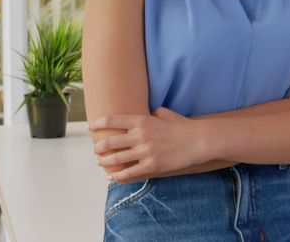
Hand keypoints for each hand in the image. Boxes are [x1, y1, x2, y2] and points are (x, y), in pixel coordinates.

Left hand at [90, 107, 206, 181]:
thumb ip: (151, 113)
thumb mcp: (165, 113)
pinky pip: (129, 173)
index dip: (98, 123)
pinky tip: (112, 177)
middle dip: (99, 147)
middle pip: (110, 142)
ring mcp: (145, 152)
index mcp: (143, 121)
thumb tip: (145, 113)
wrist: (199, 141)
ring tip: (100, 162)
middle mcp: (141, 136)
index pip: (113, 120)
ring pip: (116, 159)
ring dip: (104, 162)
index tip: (90, 127)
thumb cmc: (183, 126)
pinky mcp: (152, 166)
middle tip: (96, 149)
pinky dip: (117, 176)